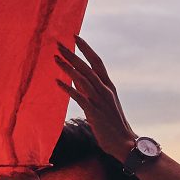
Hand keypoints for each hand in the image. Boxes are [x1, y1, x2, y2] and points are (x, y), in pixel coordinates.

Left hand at [54, 39, 136, 160]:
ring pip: (82, 79)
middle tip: (58, 43)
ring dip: (68, 67)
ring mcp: (100, 100)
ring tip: (55, 58)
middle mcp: (105, 89)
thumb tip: (75, 80)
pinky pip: (79, 97)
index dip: (86, 48)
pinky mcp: (94, 112)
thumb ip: (91, 91)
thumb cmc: (113, 124)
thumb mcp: (103, 103)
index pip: (97, 61)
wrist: (124, 142)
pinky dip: (68, 88)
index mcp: (109, 86)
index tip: (75, 36)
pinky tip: (57, 82)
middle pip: (87, 67)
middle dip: (72, 54)